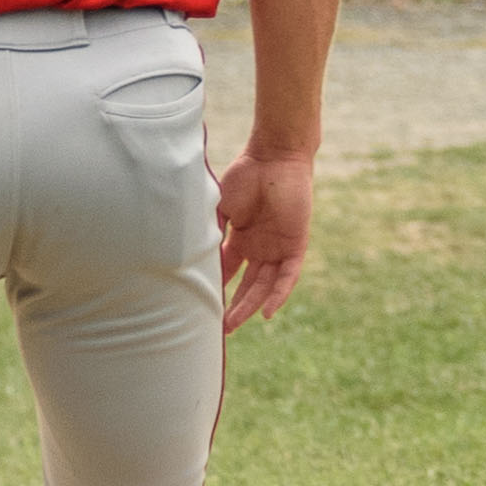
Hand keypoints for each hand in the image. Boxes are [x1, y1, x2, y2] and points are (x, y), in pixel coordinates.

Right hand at [216, 151, 313, 330]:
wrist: (273, 157)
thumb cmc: (245, 175)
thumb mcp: (220, 207)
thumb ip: (211, 230)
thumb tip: (190, 253)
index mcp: (241, 238)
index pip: (227, 270)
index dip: (216, 288)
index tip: (201, 305)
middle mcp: (260, 247)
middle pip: (247, 285)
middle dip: (233, 307)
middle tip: (219, 328)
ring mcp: (277, 248)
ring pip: (264, 285)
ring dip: (250, 306)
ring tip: (232, 324)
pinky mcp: (295, 245)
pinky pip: (288, 276)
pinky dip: (278, 294)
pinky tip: (267, 313)